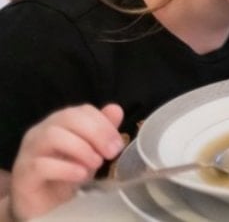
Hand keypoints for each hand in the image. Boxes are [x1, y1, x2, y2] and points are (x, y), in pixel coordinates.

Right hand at [8, 104, 123, 219]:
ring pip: (52, 136)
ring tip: (96, 164)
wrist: (42, 205)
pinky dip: (66, 168)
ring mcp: (28, 151)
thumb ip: (102, 131)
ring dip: (81, 149)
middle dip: (96, 133)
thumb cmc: (67, 175)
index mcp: (59, 123)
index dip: (104, 123)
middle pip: (67, 117)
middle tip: (112, 153)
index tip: (118, 143)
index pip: (82, 111)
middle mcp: (41, 132)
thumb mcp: (90, 152)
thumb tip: (116, 109)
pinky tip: (81, 175)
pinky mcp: (23, 174)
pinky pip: (41, 165)